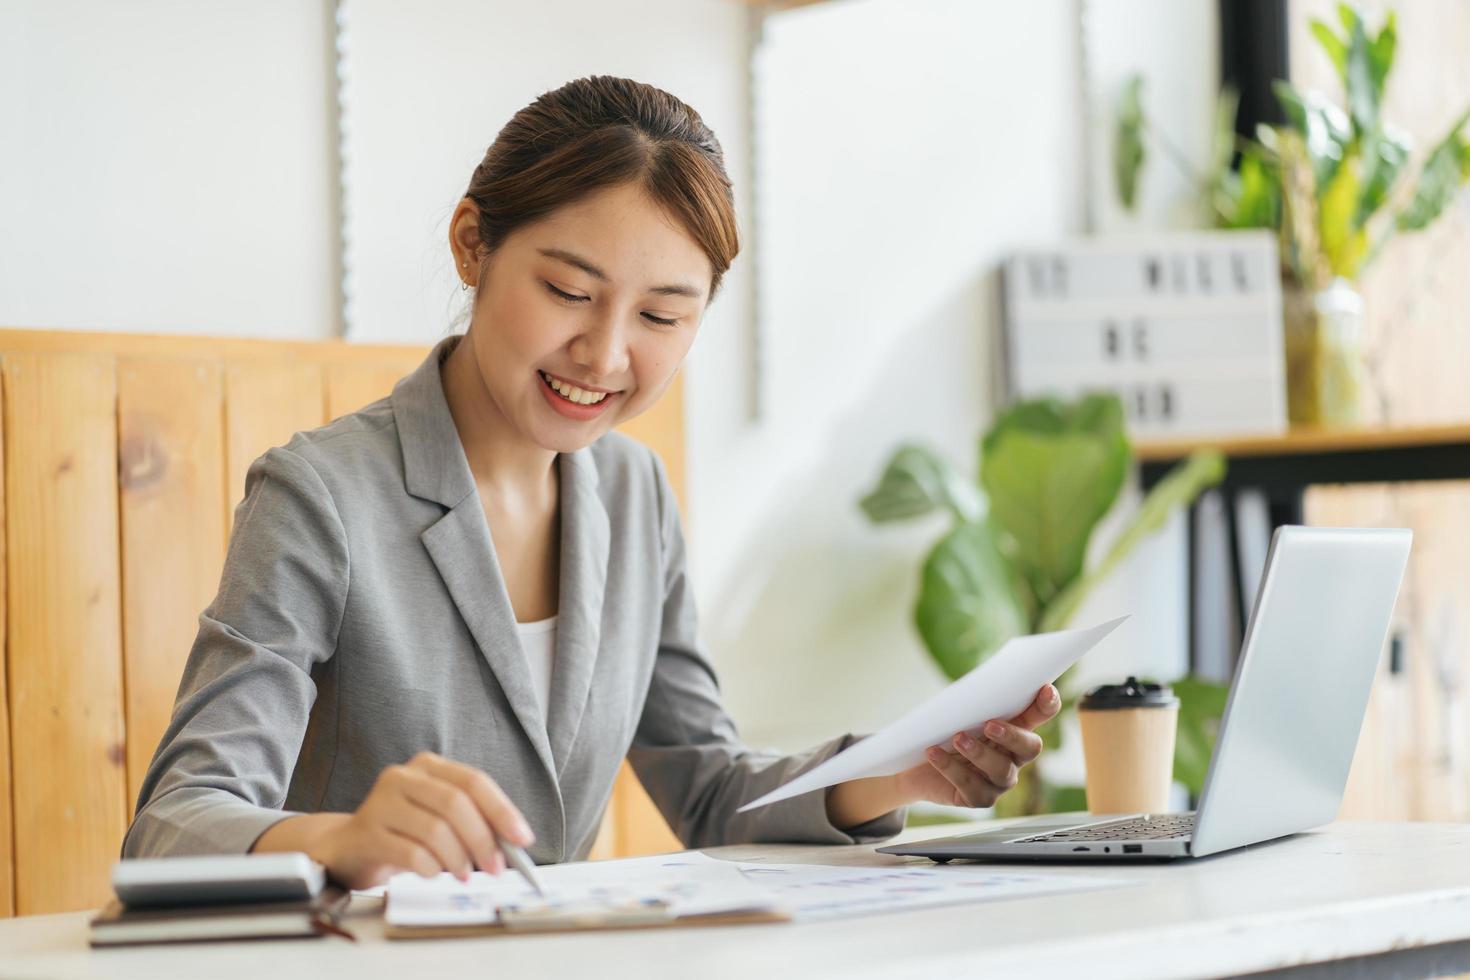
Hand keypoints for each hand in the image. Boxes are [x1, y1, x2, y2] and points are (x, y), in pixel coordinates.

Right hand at [316, 751, 534, 888]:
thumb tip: (513, 843)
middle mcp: (402, 777)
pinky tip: (433, 873)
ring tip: (463, 874)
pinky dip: (431, 868)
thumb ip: (473, 821)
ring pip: (435, 830)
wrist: (349, 849)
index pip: (473, 781)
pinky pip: (411, 853)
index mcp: (428, 766)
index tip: (522, 839)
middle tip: (495, 867)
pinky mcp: (366, 833)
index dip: (501, 810)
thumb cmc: (405, 833)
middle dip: (482, 840)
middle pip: (455, 804)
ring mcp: (380, 802)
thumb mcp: (440, 818)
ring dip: (458, 859)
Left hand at [894, 684, 1060, 808]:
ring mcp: (999, 781)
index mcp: (1014, 729)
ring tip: (957, 739)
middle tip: (989, 724)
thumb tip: (973, 688)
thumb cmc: (943, 734)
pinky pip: (971, 787)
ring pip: (1001, 770)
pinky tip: (934, 754)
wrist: (915, 767)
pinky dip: (951, 768)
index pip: (1039, 715)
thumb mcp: (958, 714)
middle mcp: (1013, 757)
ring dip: (979, 753)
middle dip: (1013, 735)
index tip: (1046, 689)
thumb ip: (973, 703)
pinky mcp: (979, 798)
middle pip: (1030, 748)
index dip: (1047, 705)